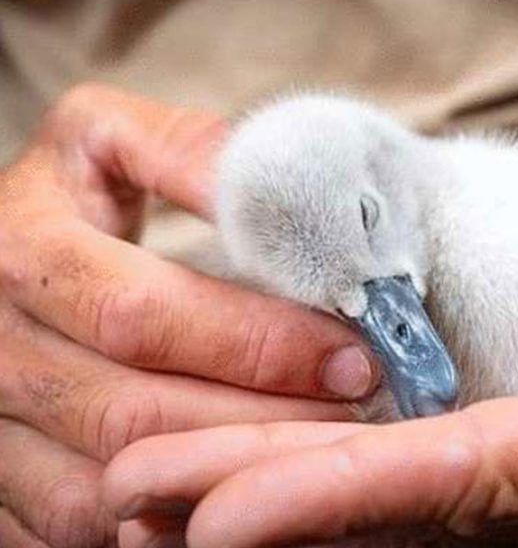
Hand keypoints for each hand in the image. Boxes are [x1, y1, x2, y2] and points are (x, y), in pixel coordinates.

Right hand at [0, 84, 377, 546]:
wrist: (6, 244)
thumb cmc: (77, 188)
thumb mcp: (115, 139)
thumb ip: (192, 152)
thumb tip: (288, 190)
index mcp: (21, 247)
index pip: (143, 315)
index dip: (257, 343)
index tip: (351, 354)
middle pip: (133, 410)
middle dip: (260, 419)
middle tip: (352, 411)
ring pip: (111, 482)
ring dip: (225, 476)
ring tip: (311, 452)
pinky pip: (74, 525)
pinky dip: (163, 521)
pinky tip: (238, 489)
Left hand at [103, 191, 517, 546]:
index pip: (456, 484)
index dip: (337, 502)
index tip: (219, 512)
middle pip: (390, 501)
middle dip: (260, 499)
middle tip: (137, 491)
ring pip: (385, 487)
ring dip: (266, 482)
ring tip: (156, 479)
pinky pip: (411, 465)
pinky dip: (324, 469)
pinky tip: (256, 458)